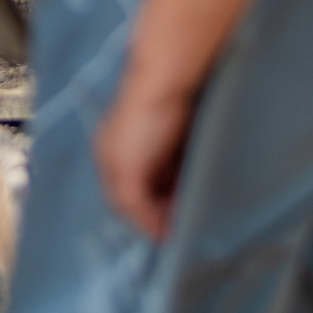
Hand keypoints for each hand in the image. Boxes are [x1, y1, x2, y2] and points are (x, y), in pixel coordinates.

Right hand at [94, 79, 194, 240]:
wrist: (169, 78)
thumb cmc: (141, 122)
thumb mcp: (124, 167)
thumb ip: (131, 202)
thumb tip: (155, 232)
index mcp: (110, 160)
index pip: (124, 203)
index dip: (144, 221)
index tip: (168, 234)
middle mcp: (129, 154)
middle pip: (145, 195)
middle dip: (163, 211)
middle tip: (185, 223)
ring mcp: (155, 144)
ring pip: (166, 184)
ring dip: (178, 198)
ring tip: (196, 208)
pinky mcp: (178, 136)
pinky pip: (183, 168)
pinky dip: (189, 181)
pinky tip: (202, 186)